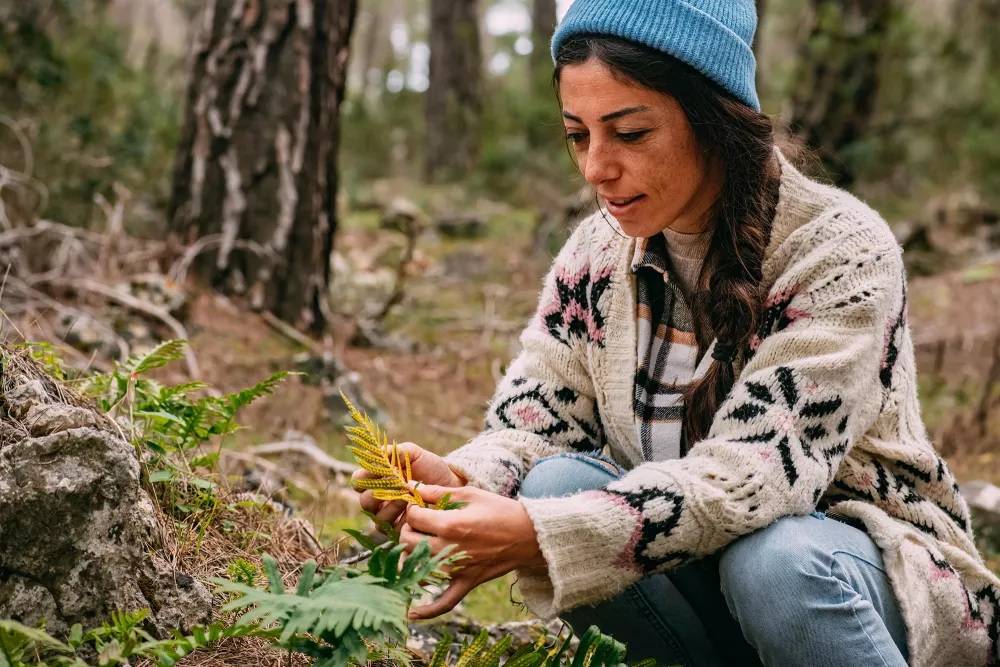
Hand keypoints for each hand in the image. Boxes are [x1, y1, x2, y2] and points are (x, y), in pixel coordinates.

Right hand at [351, 442, 464, 532]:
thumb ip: (395, 451)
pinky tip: (411, 507)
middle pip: (364, 500)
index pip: (358, 480)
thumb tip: (377, 452)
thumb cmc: (431, 468)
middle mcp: (378, 498)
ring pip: (375, 514)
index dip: (365, 476)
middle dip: (378, 491)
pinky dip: (397, 516)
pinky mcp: (397, 528)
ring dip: (390, 504)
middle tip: (395, 484)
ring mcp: (387, 514)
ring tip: (406, 495)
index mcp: (377, 479)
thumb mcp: (414, 454)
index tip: (380, 470)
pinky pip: (387, 526)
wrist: (451, 486)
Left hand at [399, 484, 546, 619]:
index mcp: (450, 524)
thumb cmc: (500, 510)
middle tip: (419, 523)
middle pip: (409, 542)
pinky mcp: (466, 583)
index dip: (412, 509)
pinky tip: (413, 612)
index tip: (419, 506)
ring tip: (419, 546)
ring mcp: (457, 570)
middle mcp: (449, 549)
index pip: (413, 517)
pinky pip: (444, 603)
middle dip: (408, 529)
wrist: (528, 535)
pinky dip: (428, 610)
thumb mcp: (470, 494)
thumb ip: (438, 491)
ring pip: (418, 569)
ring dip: (412, 558)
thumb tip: (411, 486)